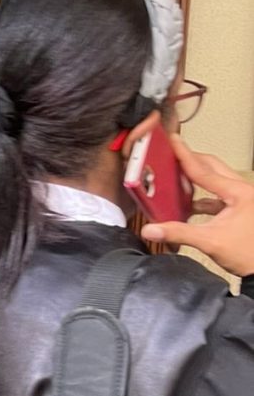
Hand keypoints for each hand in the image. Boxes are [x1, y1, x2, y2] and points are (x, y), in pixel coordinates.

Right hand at [141, 135, 253, 276]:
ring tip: (178, 179)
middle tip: (173, 155)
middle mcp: (244, 192)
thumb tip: (151, 230)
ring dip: (198, 180)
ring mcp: (245, 200)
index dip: (185, 155)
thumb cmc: (248, 254)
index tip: (173, 141)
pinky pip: (220, 196)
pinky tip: (191, 206)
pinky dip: (204, 198)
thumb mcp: (210, 242)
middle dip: (192, 161)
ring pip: (218, 181)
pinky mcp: (243, 210)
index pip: (204, 170)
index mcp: (239, 193)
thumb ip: (178, 233)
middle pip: (213, 168)